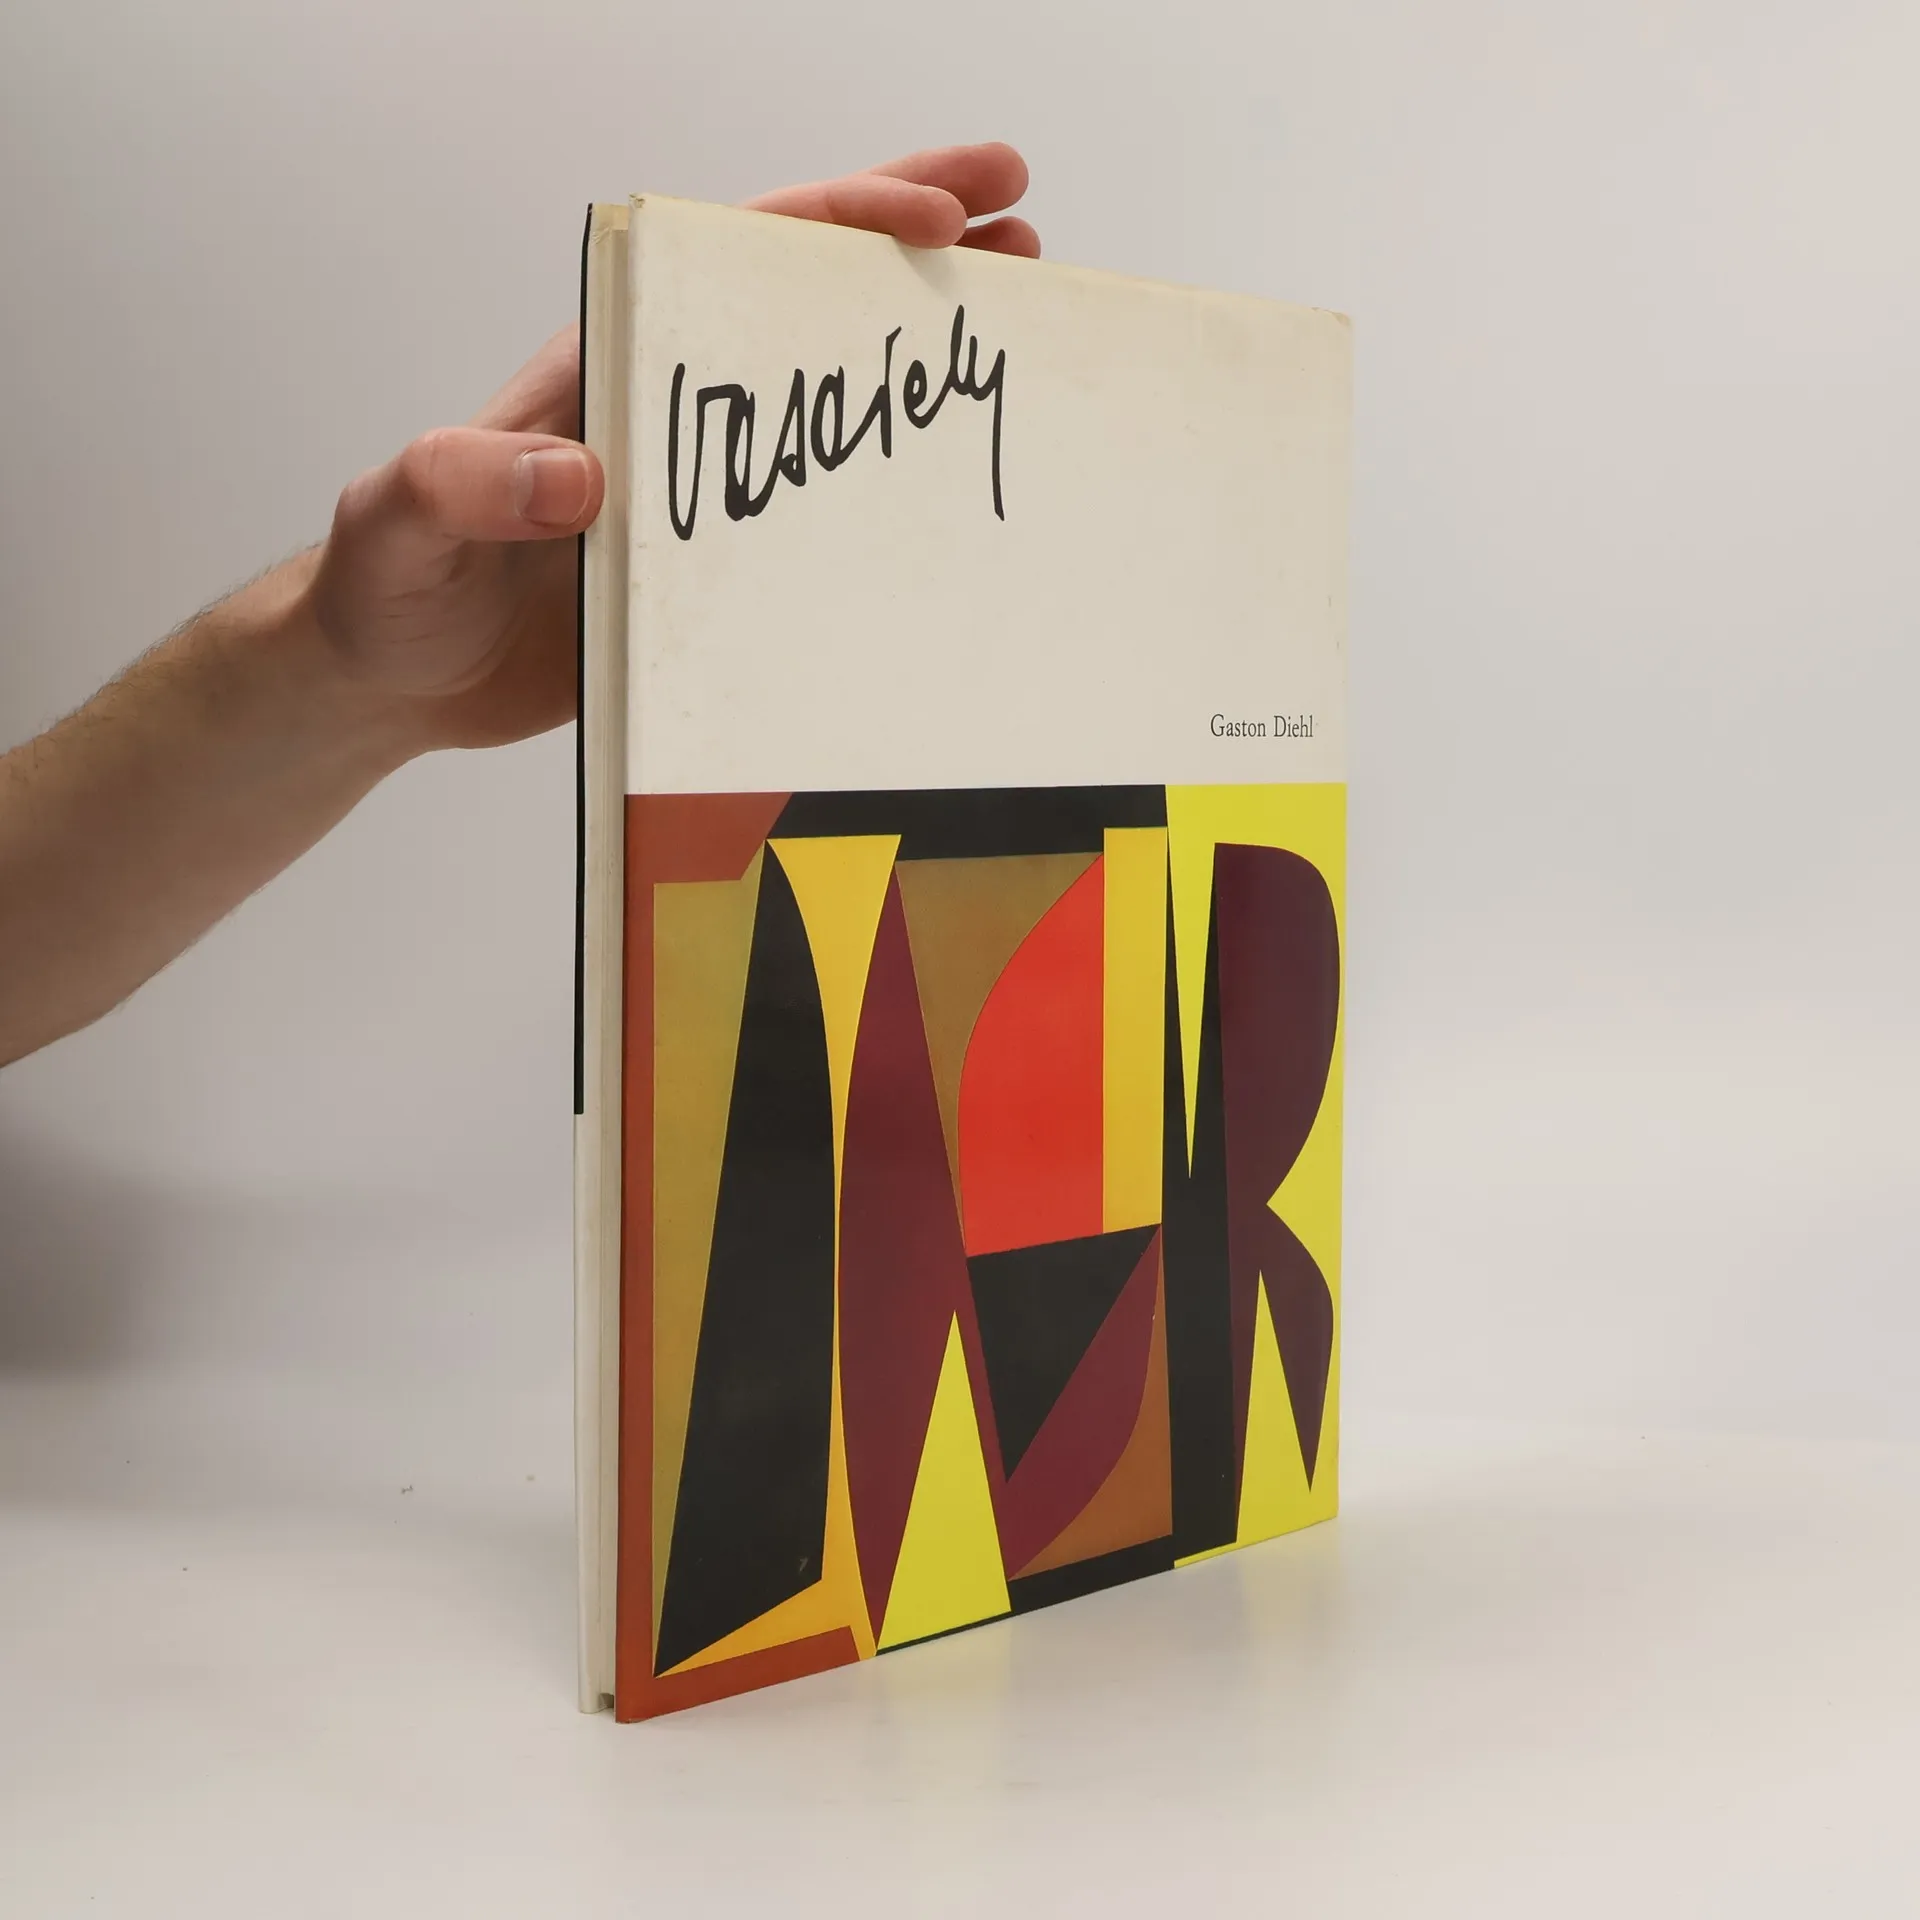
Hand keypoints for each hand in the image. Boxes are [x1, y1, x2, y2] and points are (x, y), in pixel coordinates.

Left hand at [308, 142, 1037, 754]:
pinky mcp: (713, 557)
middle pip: (802, 288)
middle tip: (1019, 205)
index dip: (840, 221)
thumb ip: (468, 482)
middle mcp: (666, 401)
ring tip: (1015, 300)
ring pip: (823, 387)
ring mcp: (697, 478)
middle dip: (911, 231)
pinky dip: (887, 479)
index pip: (734, 255)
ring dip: (912, 338)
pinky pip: (815, 502)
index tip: (933, 212)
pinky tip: (949, 478)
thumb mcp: (401, 519)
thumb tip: (581, 473)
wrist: (395, 679)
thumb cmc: (388, 588)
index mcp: (609, 362)